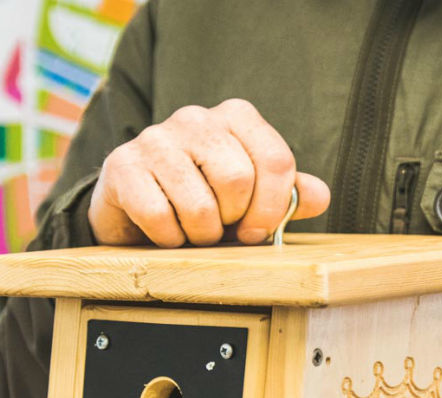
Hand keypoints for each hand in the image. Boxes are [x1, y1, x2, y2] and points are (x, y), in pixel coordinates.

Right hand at [88, 99, 329, 246]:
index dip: (272, 207)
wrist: (136, 206)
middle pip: (237, 181)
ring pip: (199, 206)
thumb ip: (287, 195)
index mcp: (236, 116)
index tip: (258, 231)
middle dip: (232, 220)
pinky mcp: (122, 166)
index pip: (275, 160)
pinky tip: (164, 230)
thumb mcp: (252, 198)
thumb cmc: (205, 199)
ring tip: (191, 229)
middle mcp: (195, 117)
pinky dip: (168, 238)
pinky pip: (160, 217)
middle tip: (219, 226)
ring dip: (200, 235)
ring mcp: (155, 137)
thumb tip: (319, 196)